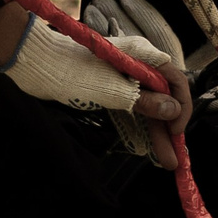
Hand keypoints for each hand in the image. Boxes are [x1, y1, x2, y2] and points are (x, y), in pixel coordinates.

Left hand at [86, 0, 196, 166]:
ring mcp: (125, 78)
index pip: (175, 80)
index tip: (176, 131)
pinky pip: (134, 110)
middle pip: (164, 98)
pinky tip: (148, 146)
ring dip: (157, 133)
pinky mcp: (112, 90)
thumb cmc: (71, 70)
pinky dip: (141, 127)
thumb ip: (144, 101)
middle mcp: (138, 65)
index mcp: (142, 56)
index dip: (180, 106)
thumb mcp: (110, 90)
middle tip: (174, 159)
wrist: (36, 63)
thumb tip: (172, 110)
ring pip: (150, 107)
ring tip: (166, 161)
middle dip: (169, 128)